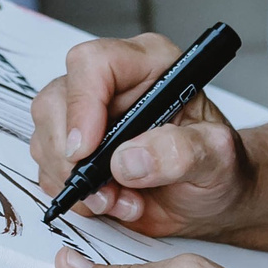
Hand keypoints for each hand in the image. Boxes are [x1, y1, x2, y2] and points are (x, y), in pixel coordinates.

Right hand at [31, 34, 251, 233]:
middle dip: (72, 157)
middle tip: (106, 192)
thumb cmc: (221, 167)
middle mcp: (113, 82)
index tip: (88, 151)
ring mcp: (89, 114)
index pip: (93, 63)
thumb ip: (181, 153)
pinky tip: (113, 203)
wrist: (214, 196)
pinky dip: (76, 196)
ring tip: (124, 201)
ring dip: (78, 183)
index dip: (82, 105)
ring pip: (46, 138)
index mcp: (150, 64)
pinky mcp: (75, 146)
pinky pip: (48, 168)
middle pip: (55, 100)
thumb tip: (127, 160)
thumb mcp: (217, 159)